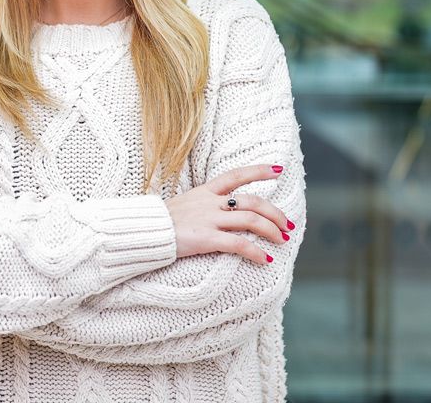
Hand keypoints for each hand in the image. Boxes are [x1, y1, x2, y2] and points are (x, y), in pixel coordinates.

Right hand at [163, 164, 291, 264]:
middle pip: (252, 201)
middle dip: (274, 212)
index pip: (236, 175)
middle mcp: (210, 203)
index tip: (278, 170)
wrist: (143, 233)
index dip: (258, 171)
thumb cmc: (160, 222)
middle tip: (287, 224)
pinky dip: (256, 252)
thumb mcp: (182, 205)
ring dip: (272, 230)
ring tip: (282, 240)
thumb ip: (201, 205)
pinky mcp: (206, 239)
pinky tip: (265, 260)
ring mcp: (209, 220)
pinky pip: (239, 244)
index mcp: (204, 191)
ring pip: (251, 220)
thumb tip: (218, 210)